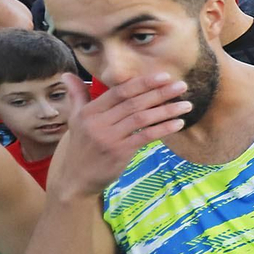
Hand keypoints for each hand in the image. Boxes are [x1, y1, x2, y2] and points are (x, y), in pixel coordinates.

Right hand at [48, 73, 191, 199]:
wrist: (76, 178)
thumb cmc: (81, 145)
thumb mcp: (76, 119)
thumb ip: (78, 96)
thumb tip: (67, 74)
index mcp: (90, 111)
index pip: (119, 91)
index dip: (143, 83)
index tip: (165, 76)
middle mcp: (98, 122)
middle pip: (134, 103)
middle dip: (160, 93)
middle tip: (182, 86)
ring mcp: (109, 138)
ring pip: (142, 118)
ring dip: (167, 110)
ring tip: (187, 105)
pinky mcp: (119, 152)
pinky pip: (146, 136)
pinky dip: (163, 128)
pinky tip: (178, 123)